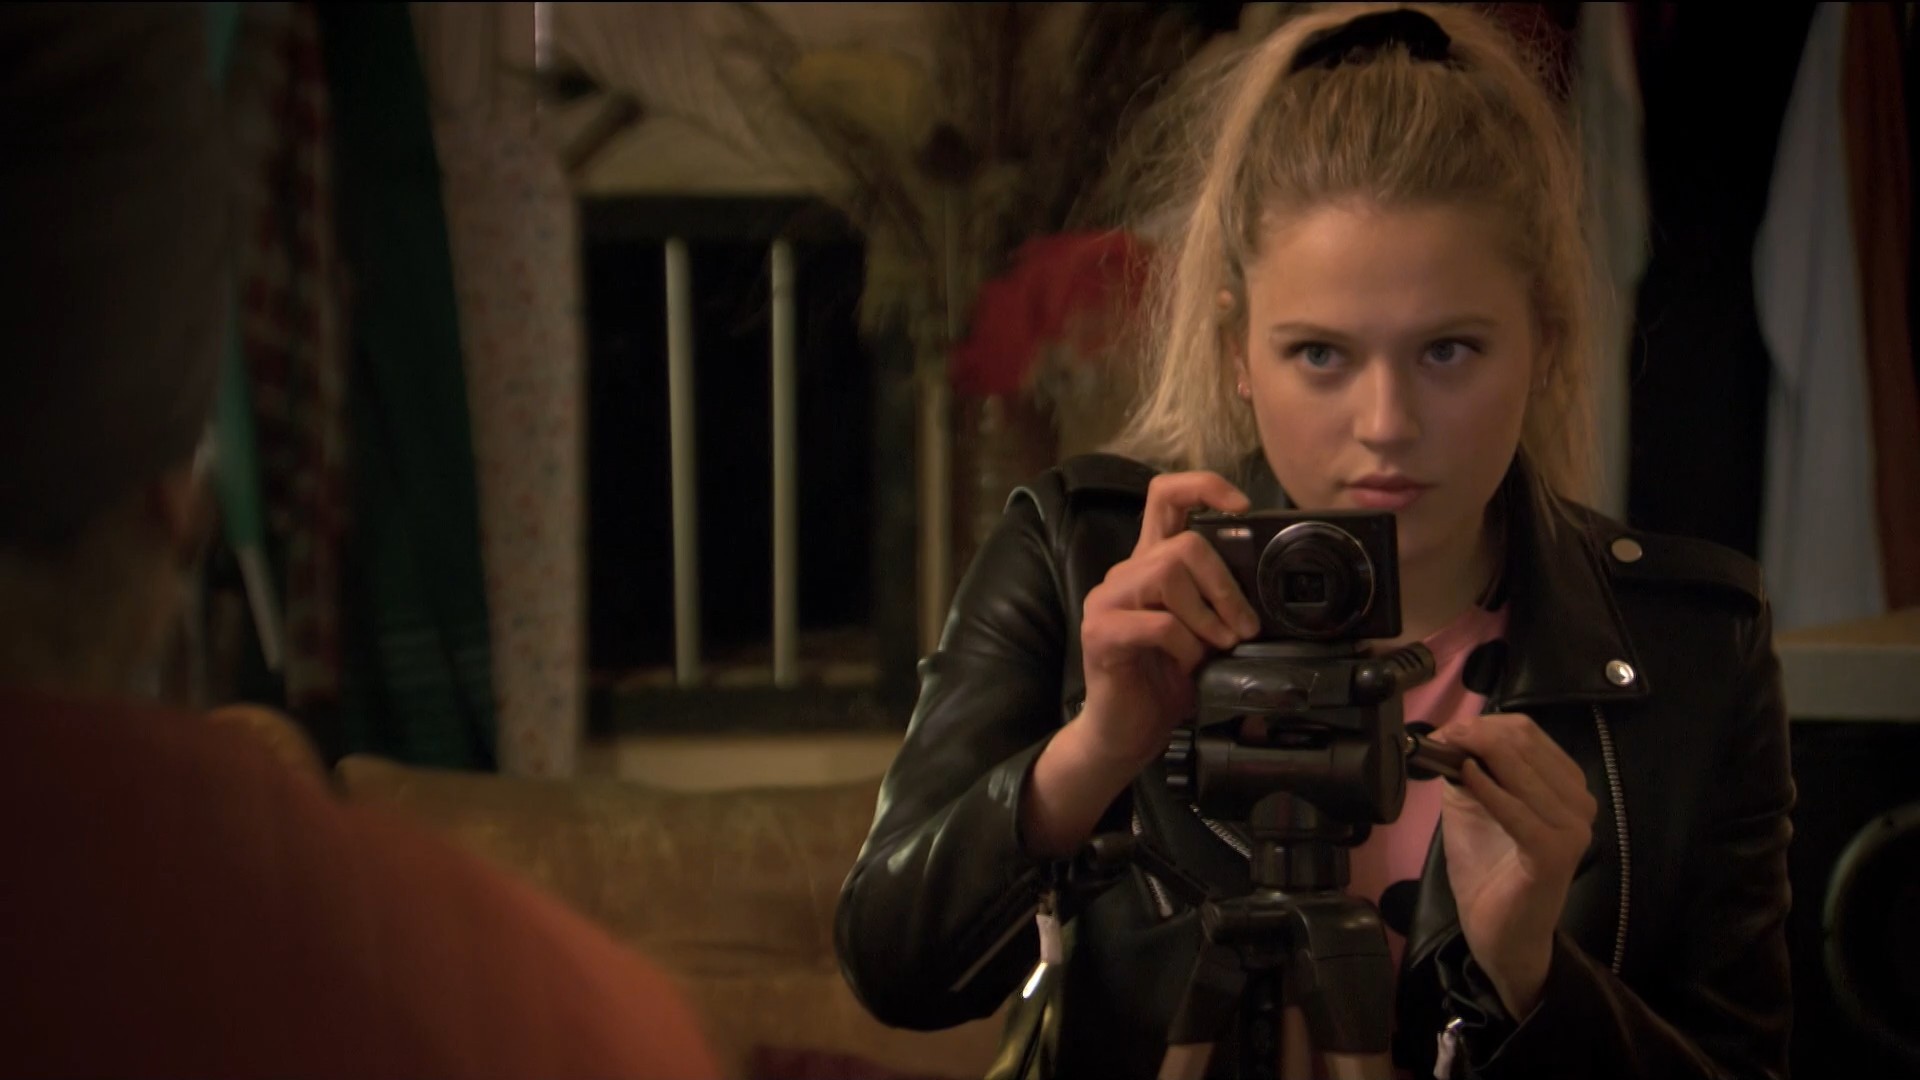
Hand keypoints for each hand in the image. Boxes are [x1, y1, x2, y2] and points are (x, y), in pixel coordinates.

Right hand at [1020, 471, 1260, 856]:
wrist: (1124, 736)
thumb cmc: (1165, 685)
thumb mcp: (1205, 639)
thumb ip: (1223, 610)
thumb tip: (1276, 604)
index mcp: (1150, 566)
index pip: (1166, 496)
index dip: (1205, 487)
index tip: (1243, 508)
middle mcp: (1125, 575)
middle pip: (1182, 545)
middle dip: (1226, 586)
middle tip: (1244, 627)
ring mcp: (1107, 601)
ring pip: (1167, 573)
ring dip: (1206, 615)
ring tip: (1216, 647)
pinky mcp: (1101, 633)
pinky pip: (1157, 624)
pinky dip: (1185, 646)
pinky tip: (1188, 666)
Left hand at [1429, 712, 1596, 1019]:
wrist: (1501, 932)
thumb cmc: (1488, 868)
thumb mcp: (1473, 804)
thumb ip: (1468, 767)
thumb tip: (1449, 731)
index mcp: (1566, 787)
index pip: (1528, 733)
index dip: (1485, 725)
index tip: (1448, 732)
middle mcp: (1579, 803)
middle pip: (1525, 744)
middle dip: (1477, 735)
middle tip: (1442, 741)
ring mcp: (1573, 828)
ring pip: (1522, 769)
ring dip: (1479, 756)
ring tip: (1449, 758)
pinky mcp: (1555, 853)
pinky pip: (1518, 810)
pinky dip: (1489, 790)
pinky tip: (1467, 778)